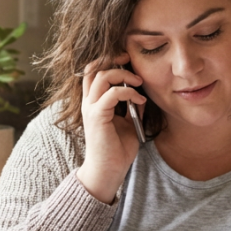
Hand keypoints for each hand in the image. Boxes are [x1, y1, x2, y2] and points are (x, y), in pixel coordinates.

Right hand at [75, 53, 146, 203]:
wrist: (108, 172)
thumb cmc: (117, 150)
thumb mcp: (128, 124)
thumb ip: (132, 107)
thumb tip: (142, 94)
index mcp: (93, 102)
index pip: (93, 72)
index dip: (107, 60)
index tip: (126, 59)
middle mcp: (88, 103)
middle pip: (92, 68)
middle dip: (111, 58)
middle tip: (130, 59)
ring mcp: (90, 109)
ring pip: (101, 77)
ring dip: (123, 75)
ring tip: (139, 82)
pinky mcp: (97, 117)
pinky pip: (111, 94)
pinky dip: (128, 93)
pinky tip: (140, 101)